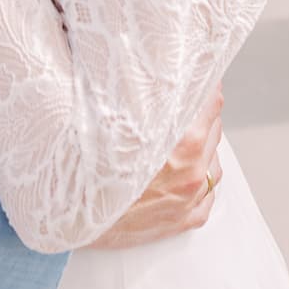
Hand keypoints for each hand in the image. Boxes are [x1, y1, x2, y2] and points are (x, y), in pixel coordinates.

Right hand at [91, 87, 223, 248]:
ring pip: (214, 162)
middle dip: (199, 116)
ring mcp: (190, 197)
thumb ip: (140, 96)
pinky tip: (182, 174)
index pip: (211, 102)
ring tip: (176, 142)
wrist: (75, 214)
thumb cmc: (90, 168)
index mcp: (183, 141)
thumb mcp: (113, 117)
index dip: (203, 85)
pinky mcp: (184, 219)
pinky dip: (200, 183)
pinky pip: (208, 197)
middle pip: (214, 129)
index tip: (196, 77)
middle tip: (178, 107)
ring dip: (202, 150)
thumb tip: (142, 69)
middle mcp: (192, 169)